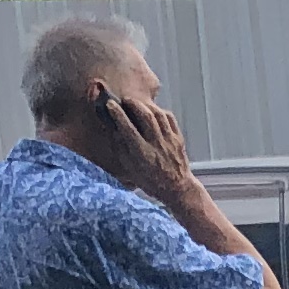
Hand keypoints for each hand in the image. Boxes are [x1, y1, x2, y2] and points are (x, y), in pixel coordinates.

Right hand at [90, 85, 195, 200]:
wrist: (177, 188)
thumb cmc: (150, 180)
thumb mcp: (130, 168)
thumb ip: (121, 148)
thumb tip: (113, 128)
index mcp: (142, 153)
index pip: (128, 128)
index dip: (118, 114)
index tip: (110, 104)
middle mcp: (156, 144)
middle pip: (145, 116)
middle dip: (133, 104)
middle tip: (125, 100)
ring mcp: (169, 140)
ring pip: (158, 115)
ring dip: (146, 105)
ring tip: (137, 103)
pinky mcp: (178, 138)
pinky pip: (170, 118)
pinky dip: (160, 111)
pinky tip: (153, 111)